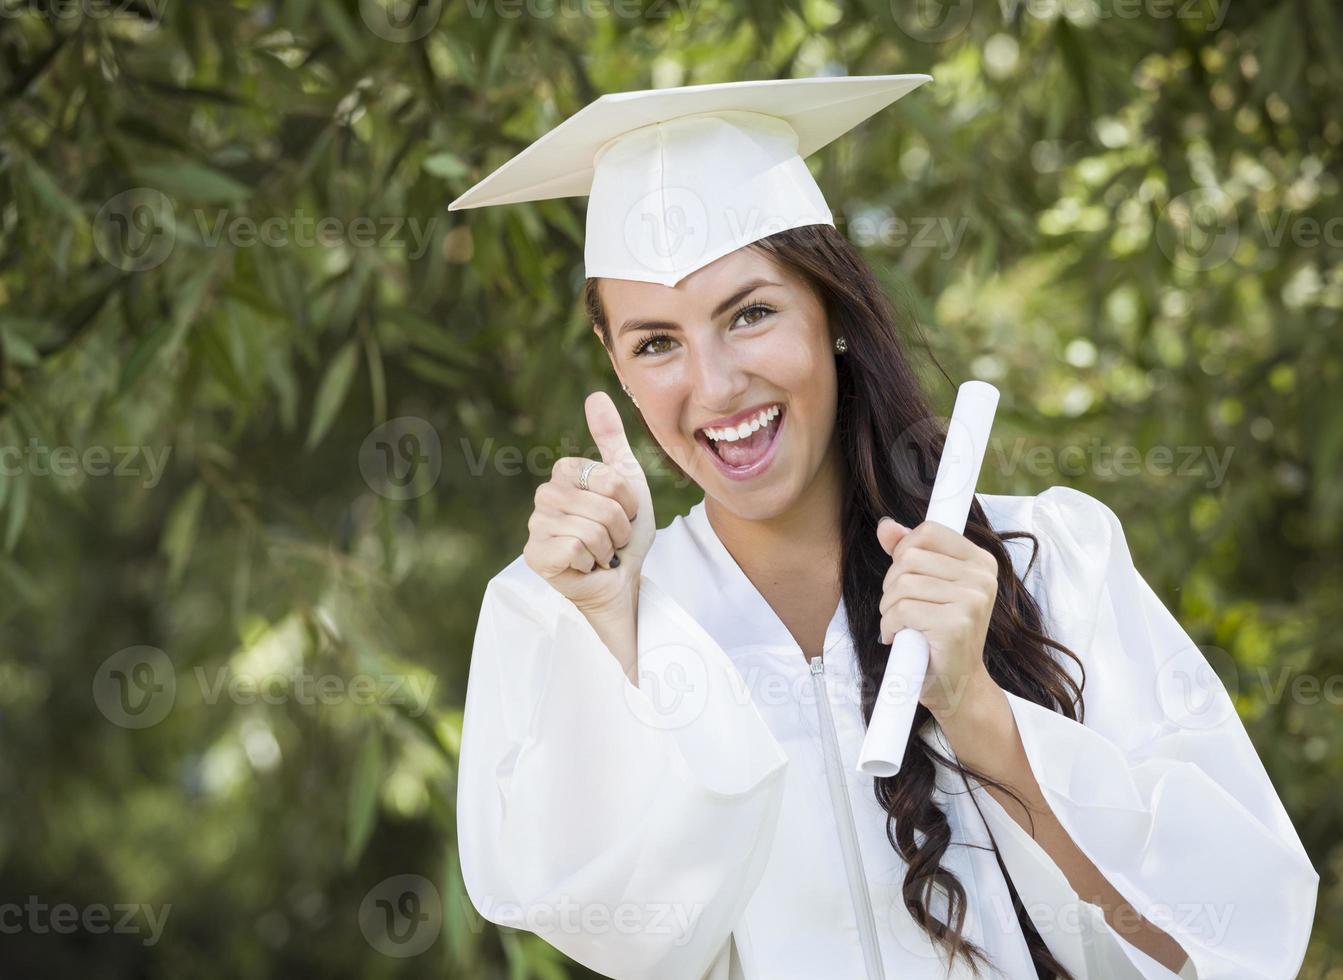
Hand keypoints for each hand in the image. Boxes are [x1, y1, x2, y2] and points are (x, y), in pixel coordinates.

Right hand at [523, 391, 654, 617]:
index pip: (608, 478)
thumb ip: (611, 438)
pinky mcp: (534, 555)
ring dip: (608, 547)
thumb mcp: (627, 480)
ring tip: (600, 552)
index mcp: (564, 473)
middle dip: (619, 527)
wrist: (621, 580)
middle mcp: (544, 495)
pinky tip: (586, 566)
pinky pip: (576, 548)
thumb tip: (596, 394)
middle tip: (611, 538)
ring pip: (591, 529)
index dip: (627, 500)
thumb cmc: (624, 533)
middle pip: (602, 504)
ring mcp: (536, 525)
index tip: (622, 512)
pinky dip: (592, 563)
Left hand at [876, 517, 998, 720]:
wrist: (957, 686)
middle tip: (902, 608)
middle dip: (892, 584)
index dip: (904, 550)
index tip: (905, 575)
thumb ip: (909, 551)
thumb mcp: (928, 585)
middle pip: (909, 556)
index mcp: (981, 561)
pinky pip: (901, 610)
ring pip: (901, 584)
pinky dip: (890, 626)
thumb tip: (886, 526)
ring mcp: (972, 600)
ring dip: (889, 608)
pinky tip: (899, 638)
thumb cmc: (940, 633)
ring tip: (902, 624)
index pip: (928, 531)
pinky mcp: (955, 625)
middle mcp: (982, 577)